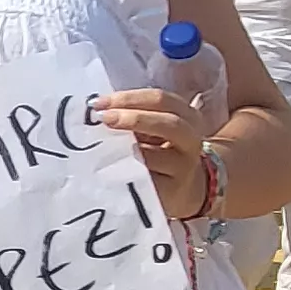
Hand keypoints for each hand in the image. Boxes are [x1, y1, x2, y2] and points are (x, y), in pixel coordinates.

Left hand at [88, 87, 208, 216]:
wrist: (182, 190)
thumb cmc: (160, 152)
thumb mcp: (154, 129)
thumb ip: (134, 115)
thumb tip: (99, 107)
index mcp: (187, 115)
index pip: (160, 100)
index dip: (129, 98)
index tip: (99, 102)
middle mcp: (190, 139)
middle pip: (169, 123)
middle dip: (134, 118)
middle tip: (103, 118)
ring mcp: (184, 167)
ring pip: (160, 154)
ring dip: (129, 147)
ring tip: (104, 142)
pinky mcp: (172, 191)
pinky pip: (148, 179)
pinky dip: (128, 170)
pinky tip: (110, 166)